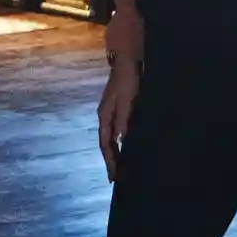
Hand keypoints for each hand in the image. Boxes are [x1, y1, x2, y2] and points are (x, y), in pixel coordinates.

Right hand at [98, 57, 140, 181]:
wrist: (129, 59)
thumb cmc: (127, 80)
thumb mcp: (126, 101)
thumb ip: (123, 120)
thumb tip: (121, 141)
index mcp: (104, 116)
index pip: (105, 144)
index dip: (110, 160)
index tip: (113, 177)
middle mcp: (107, 116)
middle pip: (107, 142)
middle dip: (112, 159)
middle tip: (118, 177)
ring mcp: (114, 112)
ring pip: (114, 137)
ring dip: (118, 151)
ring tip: (123, 166)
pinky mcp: (122, 108)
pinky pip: (121, 129)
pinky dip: (125, 141)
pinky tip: (131, 145)